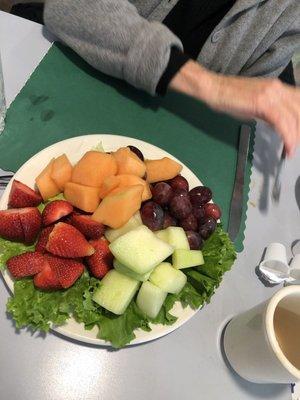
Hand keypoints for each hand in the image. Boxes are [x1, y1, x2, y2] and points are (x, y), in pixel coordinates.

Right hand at [169, 60, 299, 155]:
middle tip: (295, 145)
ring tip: (291, 150)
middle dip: (299, 130)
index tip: (298, 136)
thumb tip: (279, 126)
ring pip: (294, 117)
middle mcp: (278, 88)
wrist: (213, 89)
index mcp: (277, 88)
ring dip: (295, 136)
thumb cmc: (229, 98)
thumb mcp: (254, 106)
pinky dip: (288, 136)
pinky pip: (282, 122)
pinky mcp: (263, 102)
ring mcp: (271, 94)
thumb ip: (269, 114)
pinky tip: (287, 148)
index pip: (299, 103)